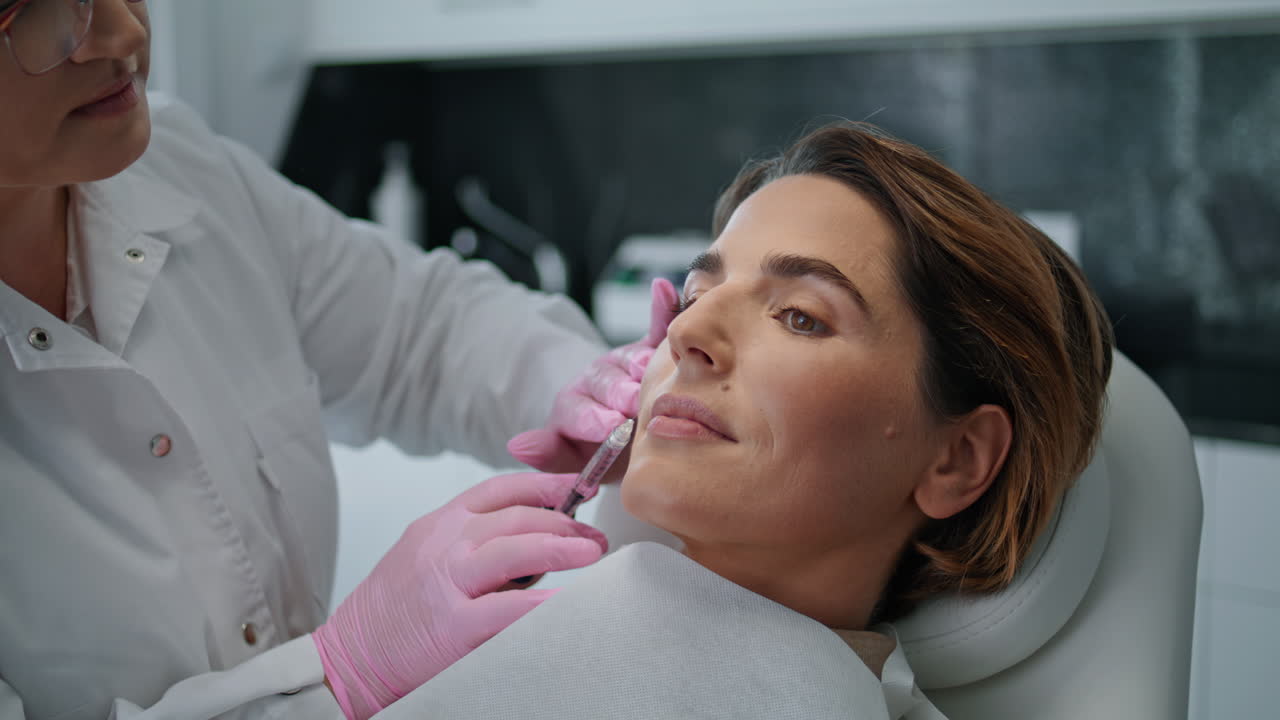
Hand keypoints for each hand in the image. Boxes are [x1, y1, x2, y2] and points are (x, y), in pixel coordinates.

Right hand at [313, 472, 607, 719]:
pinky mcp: (453, 627)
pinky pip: (510, 608)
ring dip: (563, 550)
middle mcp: (444, 546)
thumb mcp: (422, 555)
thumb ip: (467, 540)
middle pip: (517, 517)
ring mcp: (447, 584)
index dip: (545, 484)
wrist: (346, 659)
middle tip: (593, 537)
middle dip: (565, 523)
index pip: (499, 489)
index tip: (578, 486)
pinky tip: (568, 602)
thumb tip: (528, 535)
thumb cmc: (391, 612)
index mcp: (439, 525)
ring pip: (518, 550)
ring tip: (592, 555)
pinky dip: (544, 603)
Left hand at [508, 277, 678, 472]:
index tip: (609, 425)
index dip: (594, 418)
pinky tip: (663, 289)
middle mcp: (598, 379)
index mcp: (575, 406)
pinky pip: (655, 328)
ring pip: (632, 358)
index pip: (580, 411)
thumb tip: (516, 446)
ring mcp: (624, 363)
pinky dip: (661, 309)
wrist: (619, 432)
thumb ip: (547, 453)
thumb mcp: (569, 457)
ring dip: (642, 359)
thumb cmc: (596, 449)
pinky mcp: (649, 349)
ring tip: (651, 365)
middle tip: (632, 401)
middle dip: (619, 391)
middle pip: (606, 382)